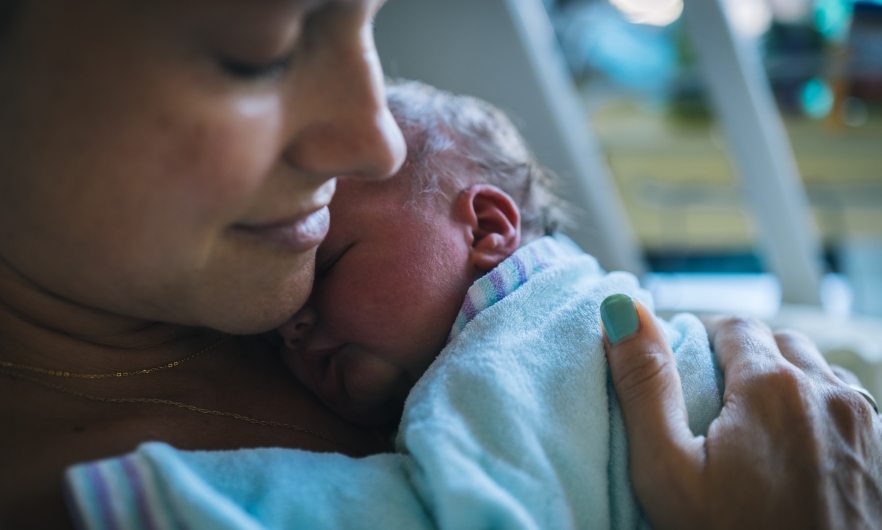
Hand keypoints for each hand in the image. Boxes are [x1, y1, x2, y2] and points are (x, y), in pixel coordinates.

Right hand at [602, 297, 881, 529]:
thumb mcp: (668, 471)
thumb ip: (645, 384)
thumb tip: (622, 310)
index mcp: (772, 388)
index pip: (732, 325)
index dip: (700, 338)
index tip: (682, 367)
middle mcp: (830, 395)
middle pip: (779, 344)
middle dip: (744, 357)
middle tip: (712, 401)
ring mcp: (869, 427)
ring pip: (821, 374)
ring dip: (787, 382)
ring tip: (754, 426)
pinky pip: (852, 410)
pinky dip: (821, 413)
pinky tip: (800, 452)